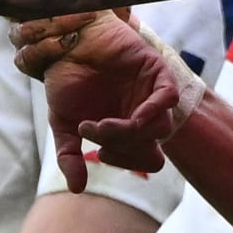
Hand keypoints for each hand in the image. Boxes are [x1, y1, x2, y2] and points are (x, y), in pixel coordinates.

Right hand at [23, 11, 194, 186]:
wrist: (64, 43)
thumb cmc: (66, 80)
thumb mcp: (63, 123)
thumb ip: (69, 155)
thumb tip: (77, 189)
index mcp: (130, 130)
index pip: (146, 161)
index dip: (125, 163)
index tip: (99, 154)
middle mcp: (145, 115)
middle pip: (155, 152)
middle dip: (126, 152)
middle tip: (97, 136)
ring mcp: (152, 94)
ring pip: (161, 129)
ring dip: (129, 133)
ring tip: (99, 124)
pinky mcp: (157, 72)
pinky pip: (169, 98)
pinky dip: (152, 111)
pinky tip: (130, 115)